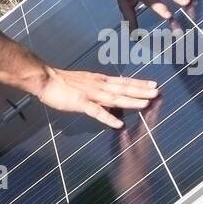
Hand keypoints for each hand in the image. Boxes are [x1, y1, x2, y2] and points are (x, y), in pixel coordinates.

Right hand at [35, 66, 159, 128]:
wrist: (45, 79)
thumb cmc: (63, 82)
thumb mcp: (85, 82)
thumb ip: (98, 89)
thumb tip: (110, 93)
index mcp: (100, 81)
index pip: (123, 81)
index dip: (139, 83)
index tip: (153, 85)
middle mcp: (99, 85)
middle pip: (124, 88)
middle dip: (141, 91)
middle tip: (157, 92)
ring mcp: (91, 94)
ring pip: (115, 98)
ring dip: (131, 101)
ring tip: (146, 103)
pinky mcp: (80, 103)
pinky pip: (96, 111)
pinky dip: (108, 117)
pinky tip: (119, 124)